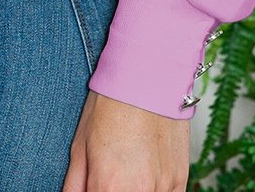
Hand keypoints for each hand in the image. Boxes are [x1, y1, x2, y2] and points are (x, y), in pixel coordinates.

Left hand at [62, 89, 190, 190]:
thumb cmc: (111, 103)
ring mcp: (163, 188)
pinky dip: (153, 191)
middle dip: (110, 190)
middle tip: (107, 176)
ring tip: (125, 171)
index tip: (93, 186)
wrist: (148, 73)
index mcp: (109, 186)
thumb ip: (74, 185)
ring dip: (132, 190)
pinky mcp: (180, 180)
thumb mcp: (80, 144)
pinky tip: (143, 175)